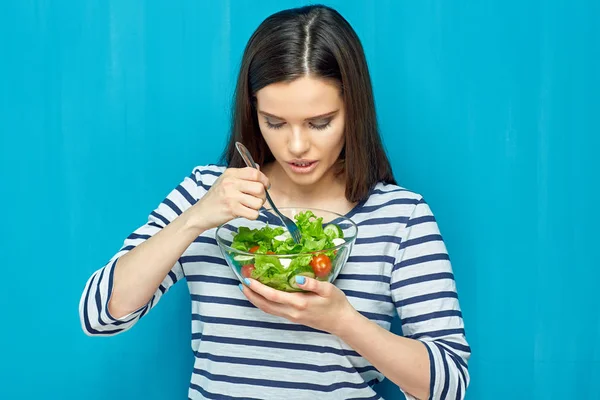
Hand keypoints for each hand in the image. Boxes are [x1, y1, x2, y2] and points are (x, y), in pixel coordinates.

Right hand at [190, 167, 269, 230]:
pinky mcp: (232, 209)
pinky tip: (245, 213)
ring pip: (258, 202)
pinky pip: (253, 214)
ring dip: (257, 207)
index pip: (255, 173)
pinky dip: (252, 216)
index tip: (265, 186)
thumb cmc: (215, 198)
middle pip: (260, 188)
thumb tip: (258, 168)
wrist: (200, 213)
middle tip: (257, 200)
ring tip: (249, 207)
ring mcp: (231, 196)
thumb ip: (242, 175)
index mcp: (231, 173)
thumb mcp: (225, 181)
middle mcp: (231, 183)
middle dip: (262, 196)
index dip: (264, 180)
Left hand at [239, 276, 357, 335]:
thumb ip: (311, 283)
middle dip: (251, 295)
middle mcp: (292, 312)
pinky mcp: (293, 318)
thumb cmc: (336, 303)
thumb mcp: (328, 289)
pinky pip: (273, 311)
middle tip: (240, 283)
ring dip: (255, 300)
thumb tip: (296, 278)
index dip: (258, 288)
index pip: (273, 296)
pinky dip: (263, 304)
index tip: (247, 280)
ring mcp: (292, 317)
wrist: (342, 322)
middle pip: (265, 305)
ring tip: (246, 290)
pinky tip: (261, 297)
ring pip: (268, 310)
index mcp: (299, 303)